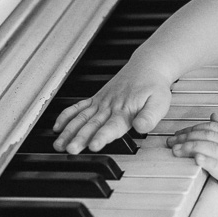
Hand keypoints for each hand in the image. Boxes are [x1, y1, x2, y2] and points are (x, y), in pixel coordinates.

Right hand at [52, 60, 173, 152]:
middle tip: (70, 149)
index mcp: (125, 110)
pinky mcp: (96, 99)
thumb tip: (140, 127)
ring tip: (58, 144)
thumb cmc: (154, 87)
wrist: (147, 66)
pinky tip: (57, 128)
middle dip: (80, 138)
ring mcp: (101, 103)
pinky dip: (67, 116)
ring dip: (69, 131)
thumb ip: (149, 117)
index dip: (102, 137)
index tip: (93, 146)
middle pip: (92, 125)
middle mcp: (110, 107)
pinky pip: (78, 107)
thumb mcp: (160, 102)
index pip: (112, 126)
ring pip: (81, 118)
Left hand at [170, 114, 217, 216]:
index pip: (214, 127)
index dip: (193, 128)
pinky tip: (197, 159)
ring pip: (213, 149)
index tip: (179, 134)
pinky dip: (209, 162)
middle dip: (187, 137)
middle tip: (172, 142)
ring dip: (191, 147)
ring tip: (176, 150)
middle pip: (210, 135)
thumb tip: (215, 116)